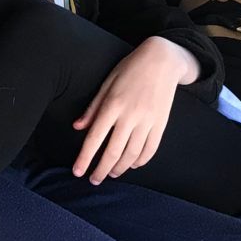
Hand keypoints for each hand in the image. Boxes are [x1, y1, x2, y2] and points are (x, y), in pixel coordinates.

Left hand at [71, 36, 197, 184]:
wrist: (162, 60)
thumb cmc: (130, 69)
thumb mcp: (107, 83)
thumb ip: (93, 108)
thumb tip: (78, 127)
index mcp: (113, 104)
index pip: (95, 138)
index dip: (85, 158)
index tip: (77, 172)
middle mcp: (130, 115)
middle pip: (113, 151)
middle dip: (101, 170)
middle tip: (94, 180)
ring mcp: (148, 121)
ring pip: (132, 154)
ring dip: (120, 168)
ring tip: (111, 173)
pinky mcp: (161, 123)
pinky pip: (150, 149)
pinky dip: (140, 161)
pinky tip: (132, 165)